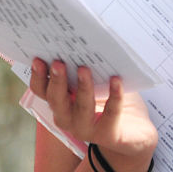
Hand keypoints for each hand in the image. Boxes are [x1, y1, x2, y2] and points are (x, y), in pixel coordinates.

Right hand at [30, 58, 156, 171]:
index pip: (41, 90)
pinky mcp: (108, 134)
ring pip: (80, 109)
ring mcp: (86, 129)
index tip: (38, 59)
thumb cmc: (110, 100)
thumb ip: (84, 65)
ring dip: (82, 88)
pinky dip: (114, 97)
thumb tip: (83, 36)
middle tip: (58, 63)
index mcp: (60, 101)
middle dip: (56, 81)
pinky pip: (110, 114)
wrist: (135, 131)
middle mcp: (67, 117)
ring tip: (84, 69)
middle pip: (55, 100)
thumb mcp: (95, 80)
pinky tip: (116, 81)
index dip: (37, 76)